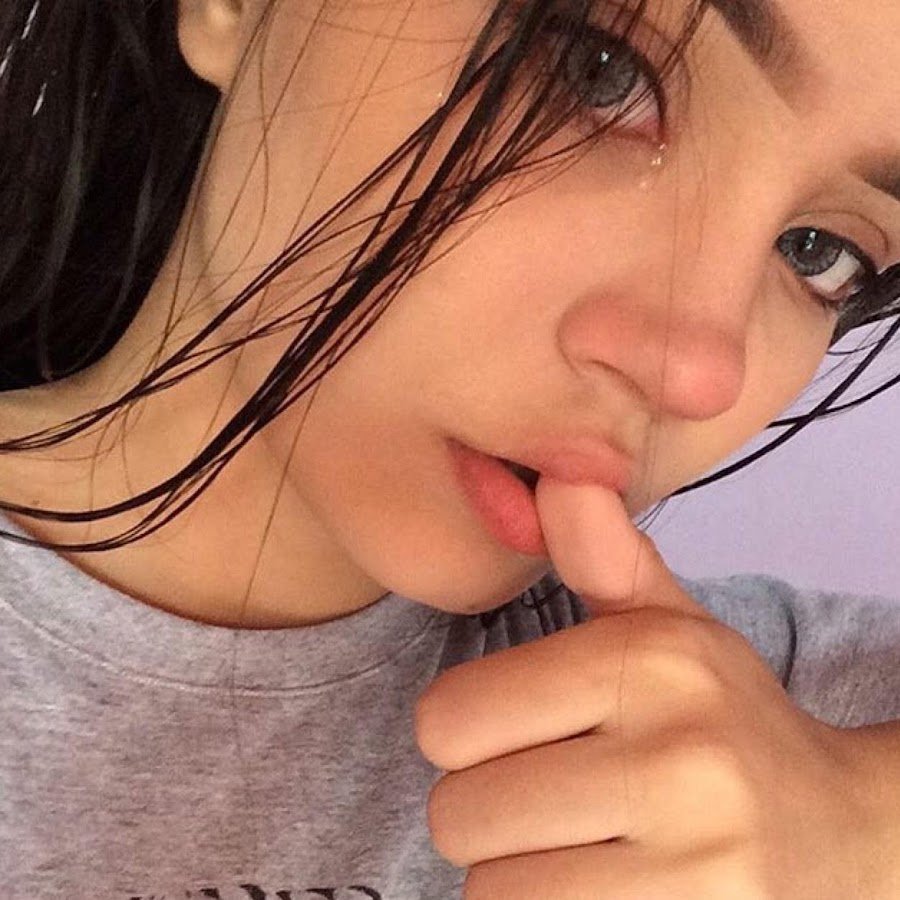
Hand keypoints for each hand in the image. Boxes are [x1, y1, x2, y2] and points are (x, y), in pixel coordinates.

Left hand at [415, 480, 883, 897]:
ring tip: (572, 853)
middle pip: (458, 814)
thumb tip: (557, 478)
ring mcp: (698, 868)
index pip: (448, 720)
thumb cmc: (727, 725)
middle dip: (484, 816)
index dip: (461, 737)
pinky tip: (598, 891)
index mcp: (650, 663)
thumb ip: (604, 557)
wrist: (847, 837)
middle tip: (544, 808)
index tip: (508, 741)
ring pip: (490, 892)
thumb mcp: (672, 628)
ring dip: (512, 878)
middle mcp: (678, 758)